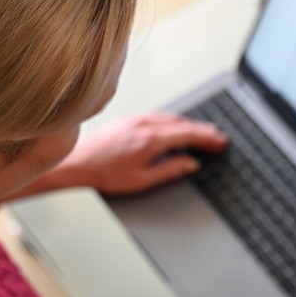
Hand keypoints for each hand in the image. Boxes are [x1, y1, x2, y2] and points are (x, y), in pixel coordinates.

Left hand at [51, 112, 226, 195]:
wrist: (75, 163)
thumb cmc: (103, 174)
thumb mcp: (142, 180)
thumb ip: (170, 170)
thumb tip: (190, 164)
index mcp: (151, 139)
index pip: (187, 135)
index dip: (206, 138)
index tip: (220, 141)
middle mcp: (144, 125)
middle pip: (182, 124)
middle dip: (202, 130)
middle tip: (217, 136)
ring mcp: (135, 119)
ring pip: (170, 118)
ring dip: (188, 124)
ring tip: (202, 131)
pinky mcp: (128, 120)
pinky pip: (158, 116)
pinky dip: (173, 121)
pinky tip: (175, 126)